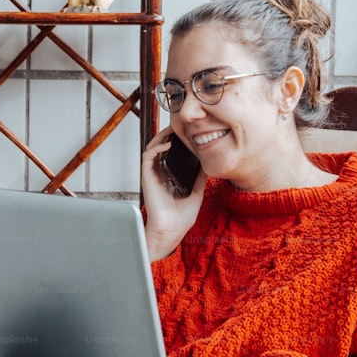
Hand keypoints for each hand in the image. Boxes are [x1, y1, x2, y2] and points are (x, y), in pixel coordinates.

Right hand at [140, 127, 206, 260]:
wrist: (171, 231)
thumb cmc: (180, 218)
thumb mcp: (196, 193)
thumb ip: (200, 179)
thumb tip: (208, 165)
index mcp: (169, 177)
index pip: (170, 153)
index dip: (176, 141)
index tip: (187, 133)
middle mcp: (159, 174)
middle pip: (160, 147)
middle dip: (168, 134)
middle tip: (179, 125)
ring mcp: (152, 175)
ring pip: (152, 148)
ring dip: (161, 136)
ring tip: (172, 129)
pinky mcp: (147, 177)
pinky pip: (148, 157)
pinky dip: (156, 147)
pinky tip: (167, 143)